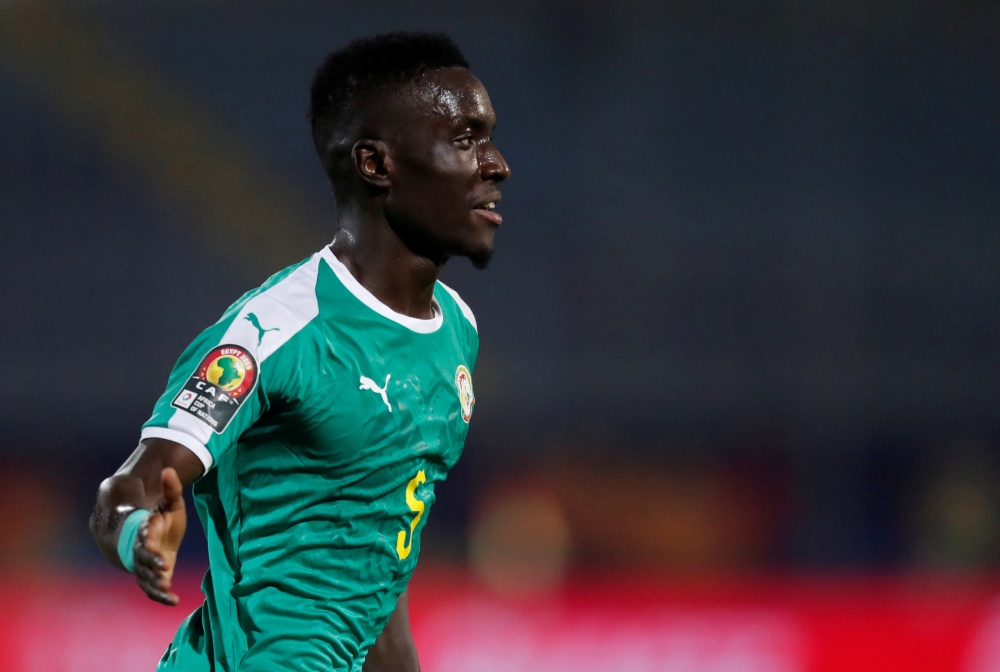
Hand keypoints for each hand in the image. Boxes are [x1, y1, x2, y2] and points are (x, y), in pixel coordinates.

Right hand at [133, 467, 186, 605]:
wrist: (150, 538)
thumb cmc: (162, 519)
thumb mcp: (170, 503)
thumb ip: (171, 489)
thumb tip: (169, 469)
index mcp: (145, 530)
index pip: (143, 534)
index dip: (147, 537)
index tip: (152, 539)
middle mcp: (141, 550)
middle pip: (142, 557)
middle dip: (151, 561)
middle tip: (163, 566)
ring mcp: (144, 566)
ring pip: (145, 576)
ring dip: (155, 581)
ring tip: (167, 586)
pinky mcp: (151, 578)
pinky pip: (152, 590)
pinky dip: (161, 597)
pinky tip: (174, 601)